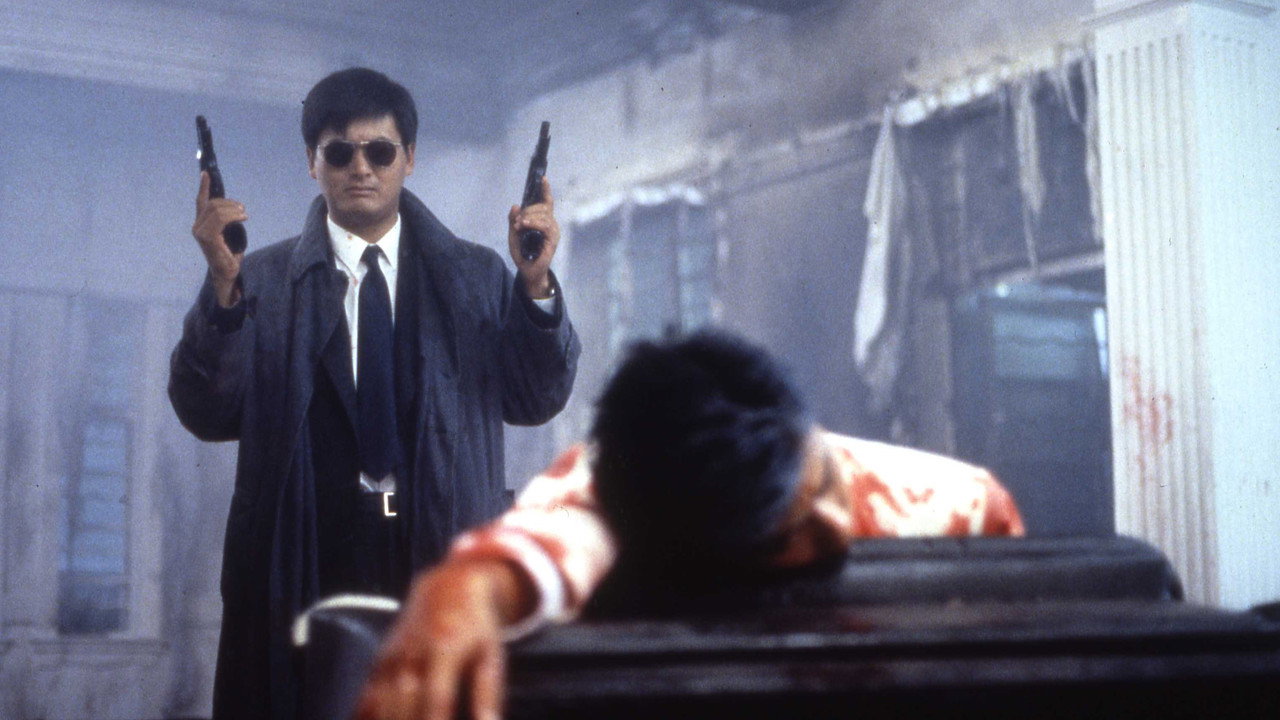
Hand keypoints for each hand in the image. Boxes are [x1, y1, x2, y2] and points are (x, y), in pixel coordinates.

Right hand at [191, 171, 247, 306]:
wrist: (226, 273)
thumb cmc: (229, 255)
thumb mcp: (228, 233)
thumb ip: (226, 220)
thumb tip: (234, 207)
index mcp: (200, 224)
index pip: (200, 201)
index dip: (204, 186)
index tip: (206, 173)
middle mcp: (197, 226)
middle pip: (212, 203)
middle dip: (229, 203)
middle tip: (242, 209)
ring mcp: (200, 232)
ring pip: (216, 209)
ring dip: (233, 209)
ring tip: (243, 214)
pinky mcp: (207, 237)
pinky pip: (220, 219)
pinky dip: (233, 215)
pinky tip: (243, 218)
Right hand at [355, 558, 531, 719]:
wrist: (447, 590)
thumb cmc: (477, 629)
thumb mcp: (491, 657)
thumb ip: (488, 695)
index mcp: (443, 651)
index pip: (436, 702)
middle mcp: (410, 657)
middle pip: (402, 710)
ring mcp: (388, 661)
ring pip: (379, 708)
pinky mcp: (377, 665)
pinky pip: (364, 701)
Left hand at [507, 177, 558, 298]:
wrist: (528, 272)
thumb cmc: (523, 254)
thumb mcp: (514, 234)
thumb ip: (513, 220)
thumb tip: (515, 206)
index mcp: (543, 221)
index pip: (547, 203)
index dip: (546, 190)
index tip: (543, 178)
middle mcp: (551, 224)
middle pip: (542, 207)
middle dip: (527, 211)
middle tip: (516, 222)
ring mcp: (553, 232)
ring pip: (543, 215)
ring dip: (528, 217)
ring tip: (519, 225)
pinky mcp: (553, 240)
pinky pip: (545, 225)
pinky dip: (534, 223)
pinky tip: (524, 225)